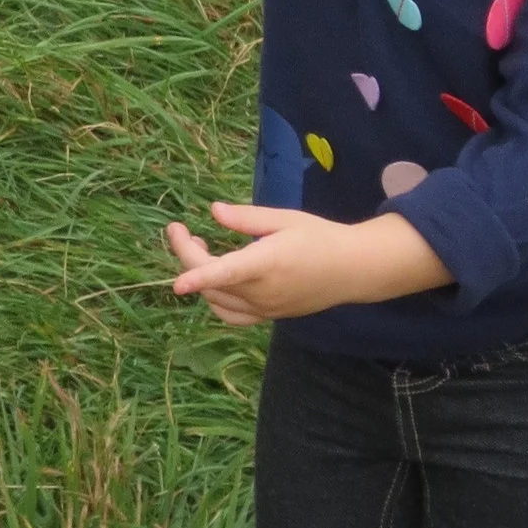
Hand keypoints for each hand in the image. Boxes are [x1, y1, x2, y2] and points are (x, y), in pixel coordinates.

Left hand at [164, 202, 451, 324]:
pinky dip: (215, 300)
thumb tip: (214, 211)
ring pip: (217, 301)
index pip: (226, 274)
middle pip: (212, 283)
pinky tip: (215, 278)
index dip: (198, 277)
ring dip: (199, 277)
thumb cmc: (319, 237)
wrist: (351, 270)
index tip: (176, 284)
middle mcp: (262, 292)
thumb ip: (247, 218)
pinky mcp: (269, 316)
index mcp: (266, 263)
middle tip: (180, 229)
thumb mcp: (285, 219)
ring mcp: (265, 309)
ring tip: (199, 247)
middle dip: (187, 256)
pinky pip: (232, 315)